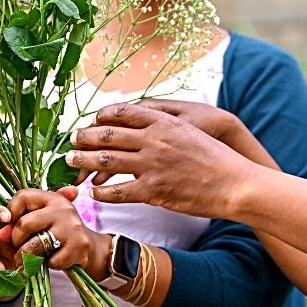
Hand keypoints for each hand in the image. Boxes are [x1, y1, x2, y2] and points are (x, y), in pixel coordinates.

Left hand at [2, 186, 111, 275]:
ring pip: (35, 245)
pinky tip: (52, 260)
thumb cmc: (58, 232)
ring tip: (25, 260)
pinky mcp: (78, 247)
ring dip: (26, 257)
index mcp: (52, 198)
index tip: (8, 224)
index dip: (10, 211)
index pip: (23, 196)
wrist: (89, 248)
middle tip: (17, 248)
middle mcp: (63, 209)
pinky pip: (51, 260)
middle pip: (25, 224)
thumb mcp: (44, 219)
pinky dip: (48, 264)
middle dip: (15, 240)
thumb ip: (20, 220)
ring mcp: (72, 228)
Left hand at [69, 102, 254, 218]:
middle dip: (84, 139)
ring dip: (84, 164)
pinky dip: (101, 193)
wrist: (235, 183)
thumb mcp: (189, 131)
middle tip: (72, 143)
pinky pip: (117, 192)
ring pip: (105, 162)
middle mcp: (154, 140)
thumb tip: (140, 124)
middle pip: (107, 136)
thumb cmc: (215, 158)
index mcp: (163, 121)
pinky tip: (94, 194)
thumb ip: (163, 126)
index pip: (120, 112)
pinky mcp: (153, 190)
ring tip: (73, 164)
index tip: (90, 123)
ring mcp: (152, 165)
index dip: (99, 118)